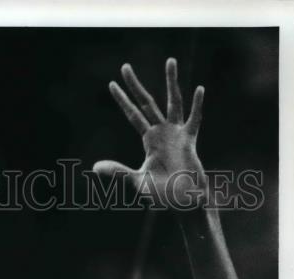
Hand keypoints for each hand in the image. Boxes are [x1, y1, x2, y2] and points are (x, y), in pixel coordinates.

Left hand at [94, 58, 206, 209]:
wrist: (183, 201)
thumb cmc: (163, 192)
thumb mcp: (137, 180)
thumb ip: (118, 171)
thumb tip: (94, 167)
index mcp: (149, 139)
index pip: (132, 115)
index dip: (122, 101)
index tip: (111, 84)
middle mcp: (162, 131)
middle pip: (146, 103)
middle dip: (135, 86)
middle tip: (125, 66)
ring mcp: (177, 133)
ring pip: (173, 101)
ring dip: (171, 82)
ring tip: (170, 61)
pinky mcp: (190, 140)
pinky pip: (194, 119)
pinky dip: (197, 105)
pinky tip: (198, 89)